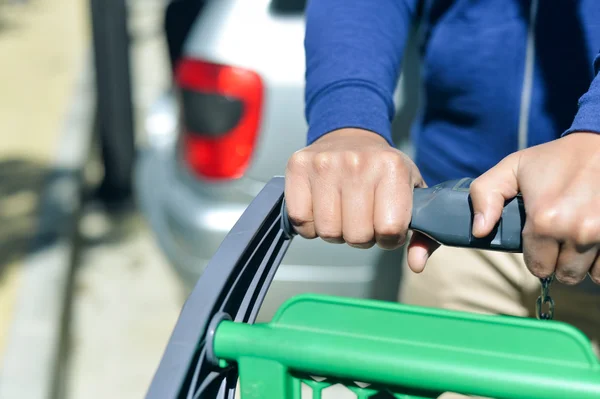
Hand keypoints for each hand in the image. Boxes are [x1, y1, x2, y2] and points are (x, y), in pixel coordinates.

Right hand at [285, 128, 436, 266]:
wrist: (352, 136)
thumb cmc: (383, 171)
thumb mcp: (413, 194)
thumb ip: (423, 234)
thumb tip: (416, 264)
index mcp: (392, 167)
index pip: (389, 230)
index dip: (389, 238)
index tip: (387, 225)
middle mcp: (358, 162)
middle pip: (356, 236)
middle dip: (362, 237)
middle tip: (364, 218)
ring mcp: (324, 163)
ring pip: (327, 231)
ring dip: (336, 232)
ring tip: (344, 213)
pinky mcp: (298, 166)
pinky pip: (300, 220)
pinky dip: (310, 225)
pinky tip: (322, 209)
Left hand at [469, 132, 599, 284]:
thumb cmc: (555, 158)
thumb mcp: (512, 167)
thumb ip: (485, 196)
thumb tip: (479, 231)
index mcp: (545, 220)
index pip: (537, 266)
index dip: (536, 255)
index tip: (539, 240)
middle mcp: (577, 231)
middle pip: (564, 274)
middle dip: (558, 260)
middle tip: (558, 238)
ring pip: (589, 273)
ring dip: (582, 261)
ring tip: (577, 237)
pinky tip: (594, 240)